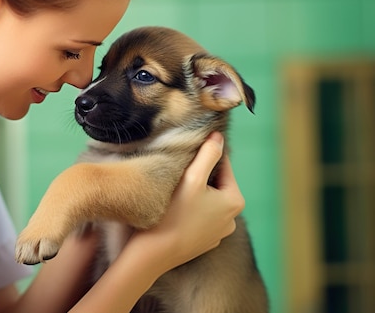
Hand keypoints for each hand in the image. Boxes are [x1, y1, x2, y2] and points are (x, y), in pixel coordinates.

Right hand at [125, 132, 244, 276]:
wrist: (154, 253)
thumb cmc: (174, 214)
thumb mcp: (192, 178)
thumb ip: (208, 154)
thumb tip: (218, 136)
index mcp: (235, 200)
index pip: (223, 166)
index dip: (205, 155)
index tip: (188, 152)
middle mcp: (232, 219)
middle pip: (215, 184)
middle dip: (199, 176)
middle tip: (177, 172)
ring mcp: (219, 233)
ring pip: (207, 201)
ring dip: (194, 193)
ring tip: (174, 190)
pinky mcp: (204, 242)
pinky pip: (200, 217)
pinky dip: (190, 211)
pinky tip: (175, 210)